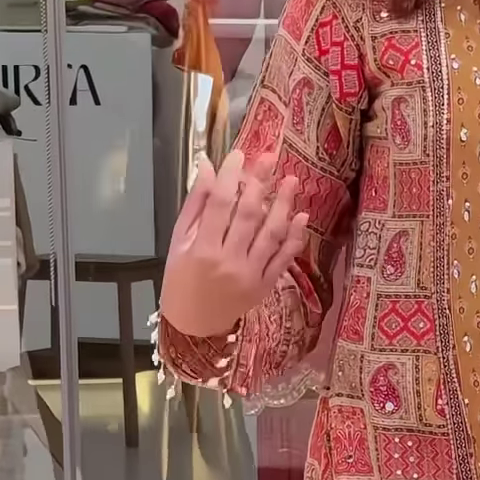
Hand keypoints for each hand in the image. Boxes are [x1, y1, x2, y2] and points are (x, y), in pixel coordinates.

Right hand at [160, 150, 306, 337]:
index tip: (239, 155)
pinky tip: (301, 216)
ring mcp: (250, 275)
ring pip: (271, 235)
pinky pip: (283, 259)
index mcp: (202, 249)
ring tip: (291, 181)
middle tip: (270, 158)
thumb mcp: (178, 241)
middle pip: (249, 215)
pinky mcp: (265, 286)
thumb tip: (207, 166)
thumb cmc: (180, 279)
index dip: (230, 176)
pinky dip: (294, 238)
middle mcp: (228, 262)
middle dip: (260, 183)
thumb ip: (195, 204)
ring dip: (284, 206)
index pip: (219, 204)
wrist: (194, 325)